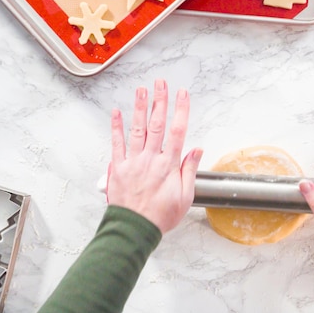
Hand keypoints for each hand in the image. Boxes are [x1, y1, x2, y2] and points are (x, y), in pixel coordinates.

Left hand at [107, 79, 202, 233]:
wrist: (135, 229)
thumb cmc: (161, 216)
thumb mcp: (185, 196)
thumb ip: (189, 170)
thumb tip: (196, 150)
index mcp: (169, 165)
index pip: (178, 131)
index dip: (181, 110)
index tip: (182, 94)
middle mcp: (151, 159)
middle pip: (157, 124)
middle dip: (160, 101)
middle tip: (160, 83)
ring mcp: (133, 162)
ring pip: (137, 129)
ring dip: (139, 107)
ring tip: (141, 89)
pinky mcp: (118, 168)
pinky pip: (116, 143)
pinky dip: (116, 127)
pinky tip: (117, 112)